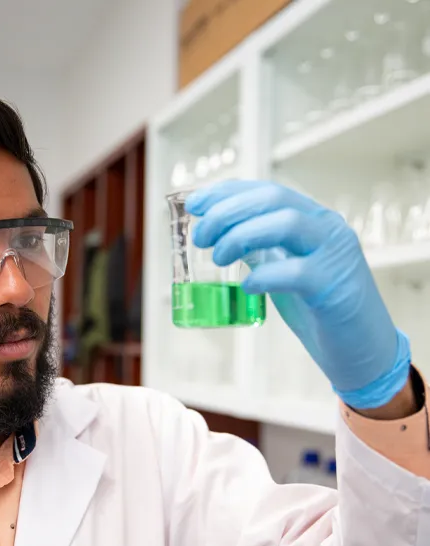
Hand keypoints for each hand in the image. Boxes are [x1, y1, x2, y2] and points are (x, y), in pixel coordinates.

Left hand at [185, 180, 410, 409]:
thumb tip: (215, 233)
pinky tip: (246, 286)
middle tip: (200, 237)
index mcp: (312, 219)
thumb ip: (257, 247)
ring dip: (241, 236)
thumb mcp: (281, 266)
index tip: (195, 204)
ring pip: (287, 223)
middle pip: (273, 199)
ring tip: (218, 258)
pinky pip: (296, 272)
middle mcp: (326, 228)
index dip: (227, 192)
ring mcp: (334, 255)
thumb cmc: (315, 306)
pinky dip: (264, 276)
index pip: (266, 189)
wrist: (360, 347)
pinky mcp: (334, 288)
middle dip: (227, 212)